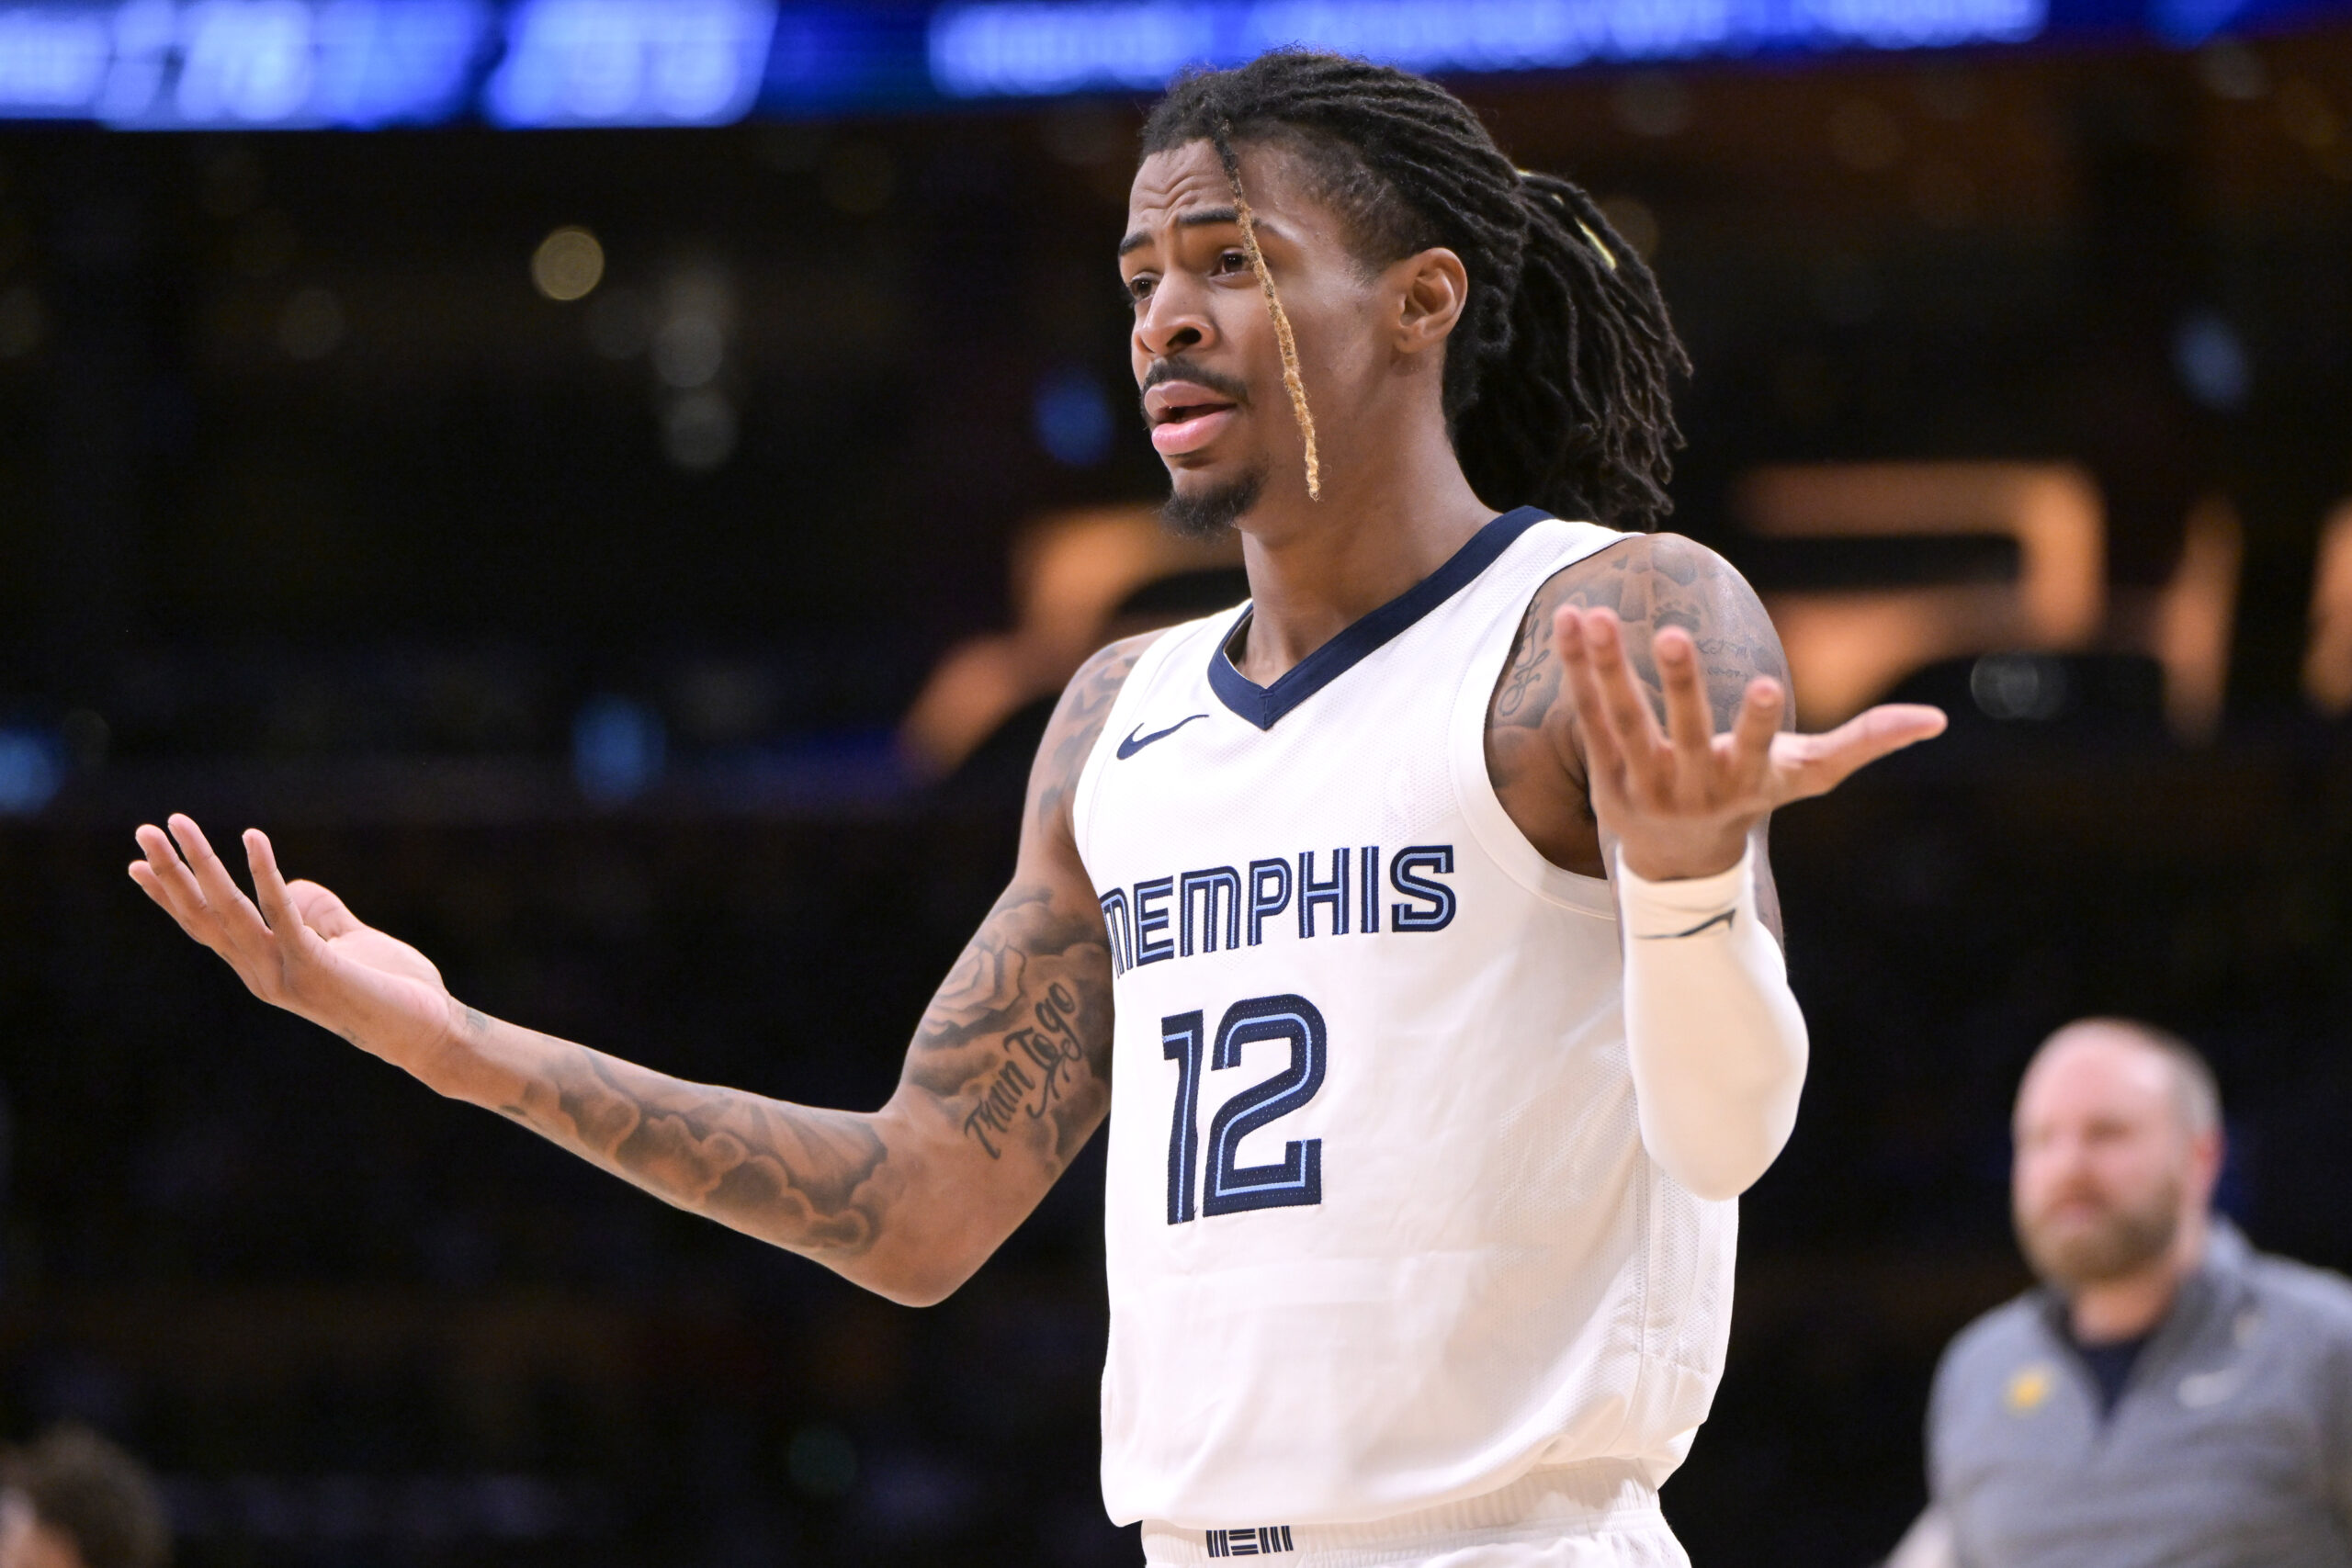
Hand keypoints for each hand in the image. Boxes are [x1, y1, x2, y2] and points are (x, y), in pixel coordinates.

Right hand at [130, 814, 461, 1078]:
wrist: (429, 1030)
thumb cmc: (392, 986)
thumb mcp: (345, 939)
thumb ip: (315, 912)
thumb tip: (288, 885)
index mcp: (263, 968)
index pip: (206, 928)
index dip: (170, 896)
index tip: (136, 864)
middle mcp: (262, 974)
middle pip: (204, 917)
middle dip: (171, 872)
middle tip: (144, 830)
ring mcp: (283, 974)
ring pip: (229, 911)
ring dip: (202, 864)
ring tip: (177, 823)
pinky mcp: (314, 968)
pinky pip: (282, 913)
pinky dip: (265, 874)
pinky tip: (252, 838)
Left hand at [1554, 605, 1946, 881]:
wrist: (1679, 857)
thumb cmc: (1753, 796)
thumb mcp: (1807, 774)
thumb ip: (1865, 742)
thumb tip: (1937, 720)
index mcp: (1745, 781)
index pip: (1754, 749)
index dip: (1759, 721)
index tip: (1767, 685)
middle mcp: (1692, 786)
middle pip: (1682, 732)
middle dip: (1679, 684)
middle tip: (1671, 633)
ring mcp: (1643, 781)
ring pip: (1623, 720)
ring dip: (1608, 667)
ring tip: (1599, 614)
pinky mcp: (1604, 771)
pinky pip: (1588, 715)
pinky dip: (1579, 669)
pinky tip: (1571, 620)